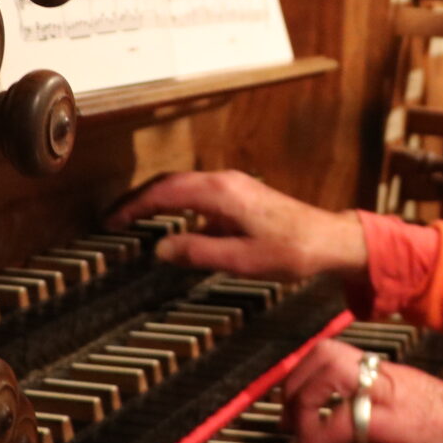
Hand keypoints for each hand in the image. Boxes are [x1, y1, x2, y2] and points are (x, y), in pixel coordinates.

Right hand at [106, 170, 367, 289]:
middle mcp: (225, 182)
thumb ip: (199, 252)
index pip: (164, 192)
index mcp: (221, 193)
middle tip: (114, 220)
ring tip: (135, 221)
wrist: (331, 240)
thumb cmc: (293, 250)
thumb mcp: (242, 260)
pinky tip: (174, 228)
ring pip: (184, 187)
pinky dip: (178, 207)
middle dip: (139, 200)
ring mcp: (234, 187)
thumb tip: (162, 249)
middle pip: (170, 184)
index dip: (133, 205)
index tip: (111, 220)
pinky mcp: (242, 197)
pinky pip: (200, 196)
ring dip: (158, 202)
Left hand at [282, 338, 442, 442]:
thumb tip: (364, 427)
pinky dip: (312, 442)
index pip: (339, 353)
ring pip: (330, 376)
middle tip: (285, 416)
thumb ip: (392, 413)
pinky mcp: (397, 424)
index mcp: (395, 375)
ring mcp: (393, 397)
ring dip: (301, 406)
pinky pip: (342, 425)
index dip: (306, 371)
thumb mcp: (422, 414)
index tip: (294, 399)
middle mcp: (390, 378)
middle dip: (295, 382)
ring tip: (293, 434)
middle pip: (327, 354)